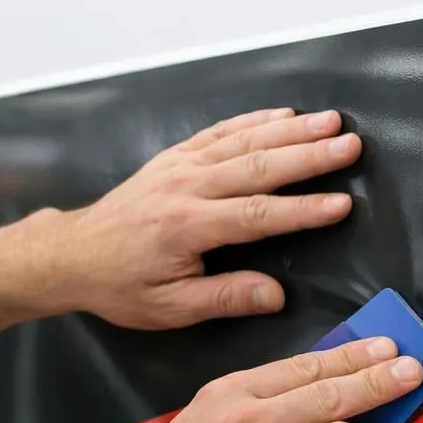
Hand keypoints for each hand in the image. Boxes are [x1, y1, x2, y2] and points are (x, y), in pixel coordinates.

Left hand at [53, 108, 360, 328]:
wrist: (72, 254)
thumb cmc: (121, 286)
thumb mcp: (170, 307)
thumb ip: (225, 298)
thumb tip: (276, 296)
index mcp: (187, 227)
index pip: (257, 215)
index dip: (303, 210)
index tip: (342, 204)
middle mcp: (186, 187)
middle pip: (258, 165)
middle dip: (309, 155)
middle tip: (350, 145)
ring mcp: (180, 165)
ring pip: (244, 140)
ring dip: (291, 129)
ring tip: (332, 121)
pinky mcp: (175, 156)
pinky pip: (220, 131)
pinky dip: (254, 119)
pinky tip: (285, 114)